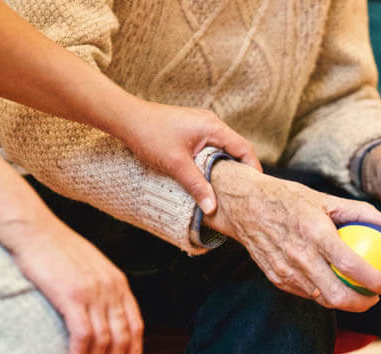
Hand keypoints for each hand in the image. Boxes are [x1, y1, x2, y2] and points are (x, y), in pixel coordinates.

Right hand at [4, 218, 143, 353]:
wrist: (34, 230)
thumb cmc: (56, 248)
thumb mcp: (90, 266)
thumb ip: (101, 289)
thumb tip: (101, 315)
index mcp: (117, 281)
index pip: (136, 324)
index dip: (134, 351)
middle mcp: (110, 288)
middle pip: (122, 337)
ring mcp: (92, 292)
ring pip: (103, 340)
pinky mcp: (71, 296)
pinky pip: (83, 335)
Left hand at [119, 101, 261, 213]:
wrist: (126, 119)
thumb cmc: (150, 135)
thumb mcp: (176, 164)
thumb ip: (197, 186)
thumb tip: (212, 208)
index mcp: (213, 127)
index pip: (244, 148)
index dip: (253, 169)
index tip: (254, 189)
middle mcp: (211, 123)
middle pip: (235, 149)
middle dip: (240, 171)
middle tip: (242, 193)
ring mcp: (201, 126)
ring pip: (221, 149)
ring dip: (224, 167)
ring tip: (226, 189)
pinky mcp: (191, 131)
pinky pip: (210, 148)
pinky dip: (212, 162)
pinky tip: (207, 177)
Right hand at [204, 161, 380, 311]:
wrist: (244, 206)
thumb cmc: (288, 199)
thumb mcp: (325, 199)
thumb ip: (362, 212)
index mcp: (314, 233)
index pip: (351, 265)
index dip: (376, 281)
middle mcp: (299, 256)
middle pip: (337, 295)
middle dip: (363, 303)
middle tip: (377, 297)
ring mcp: (286, 271)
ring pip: (322, 299)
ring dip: (344, 301)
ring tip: (359, 293)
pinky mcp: (276, 278)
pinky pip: (306, 293)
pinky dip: (323, 293)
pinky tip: (334, 285)